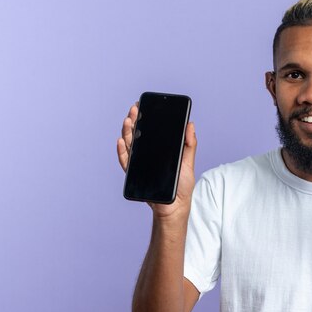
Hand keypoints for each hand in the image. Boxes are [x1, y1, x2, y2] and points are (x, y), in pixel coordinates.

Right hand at [117, 102, 197, 218]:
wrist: (176, 206)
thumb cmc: (182, 185)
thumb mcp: (188, 162)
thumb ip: (189, 144)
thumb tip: (190, 124)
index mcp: (159, 150)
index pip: (149, 130)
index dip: (144, 117)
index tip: (142, 105)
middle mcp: (147, 155)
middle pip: (137, 135)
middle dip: (134, 121)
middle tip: (134, 109)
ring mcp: (140, 164)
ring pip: (130, 145)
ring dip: (127, 132)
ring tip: (128, 121)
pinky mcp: (135, 175)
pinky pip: (125, 162)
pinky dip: (122, 151)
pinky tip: (121, 141)